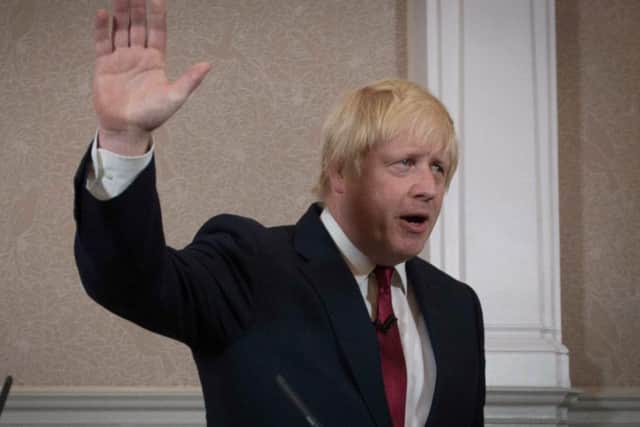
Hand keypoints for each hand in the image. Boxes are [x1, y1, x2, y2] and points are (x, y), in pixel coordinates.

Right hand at [93, 0, 209, 154]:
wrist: (126, 129)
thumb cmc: (152, 116)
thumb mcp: (175, 97)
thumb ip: (189, 80)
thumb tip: (207, 65)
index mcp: (156, 61)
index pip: (157, 31)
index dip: (157, 15)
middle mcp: (138, 56)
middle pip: (138, 25)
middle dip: (137, 7)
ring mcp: (121, 59)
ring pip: (121, 29)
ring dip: (121, 12)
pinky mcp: (104, 66)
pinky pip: (103, 43)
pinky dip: (103, 28)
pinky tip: (103, 14)